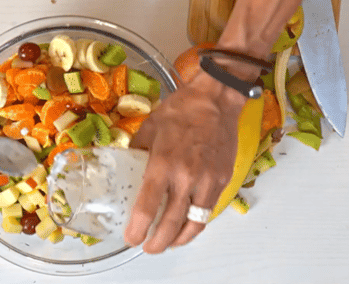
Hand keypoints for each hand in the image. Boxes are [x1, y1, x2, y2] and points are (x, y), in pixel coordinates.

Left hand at [124, 72, 245, 252]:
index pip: (148, 208)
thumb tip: (125, 167)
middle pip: (171, 224)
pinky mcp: (222, 180)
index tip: (131, 238)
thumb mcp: (149, 128)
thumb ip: (137, 152)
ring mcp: (208, 181)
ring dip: (179, 239)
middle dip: (157, 243)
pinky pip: (208, 210)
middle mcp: (186, 177)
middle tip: (148, 247)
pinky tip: (187, 225)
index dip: (137, 229)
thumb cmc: (181, 110)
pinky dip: (197, 223)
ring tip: (168, 243)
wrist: (216, 100)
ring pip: (194, 224)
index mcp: (163, 164)